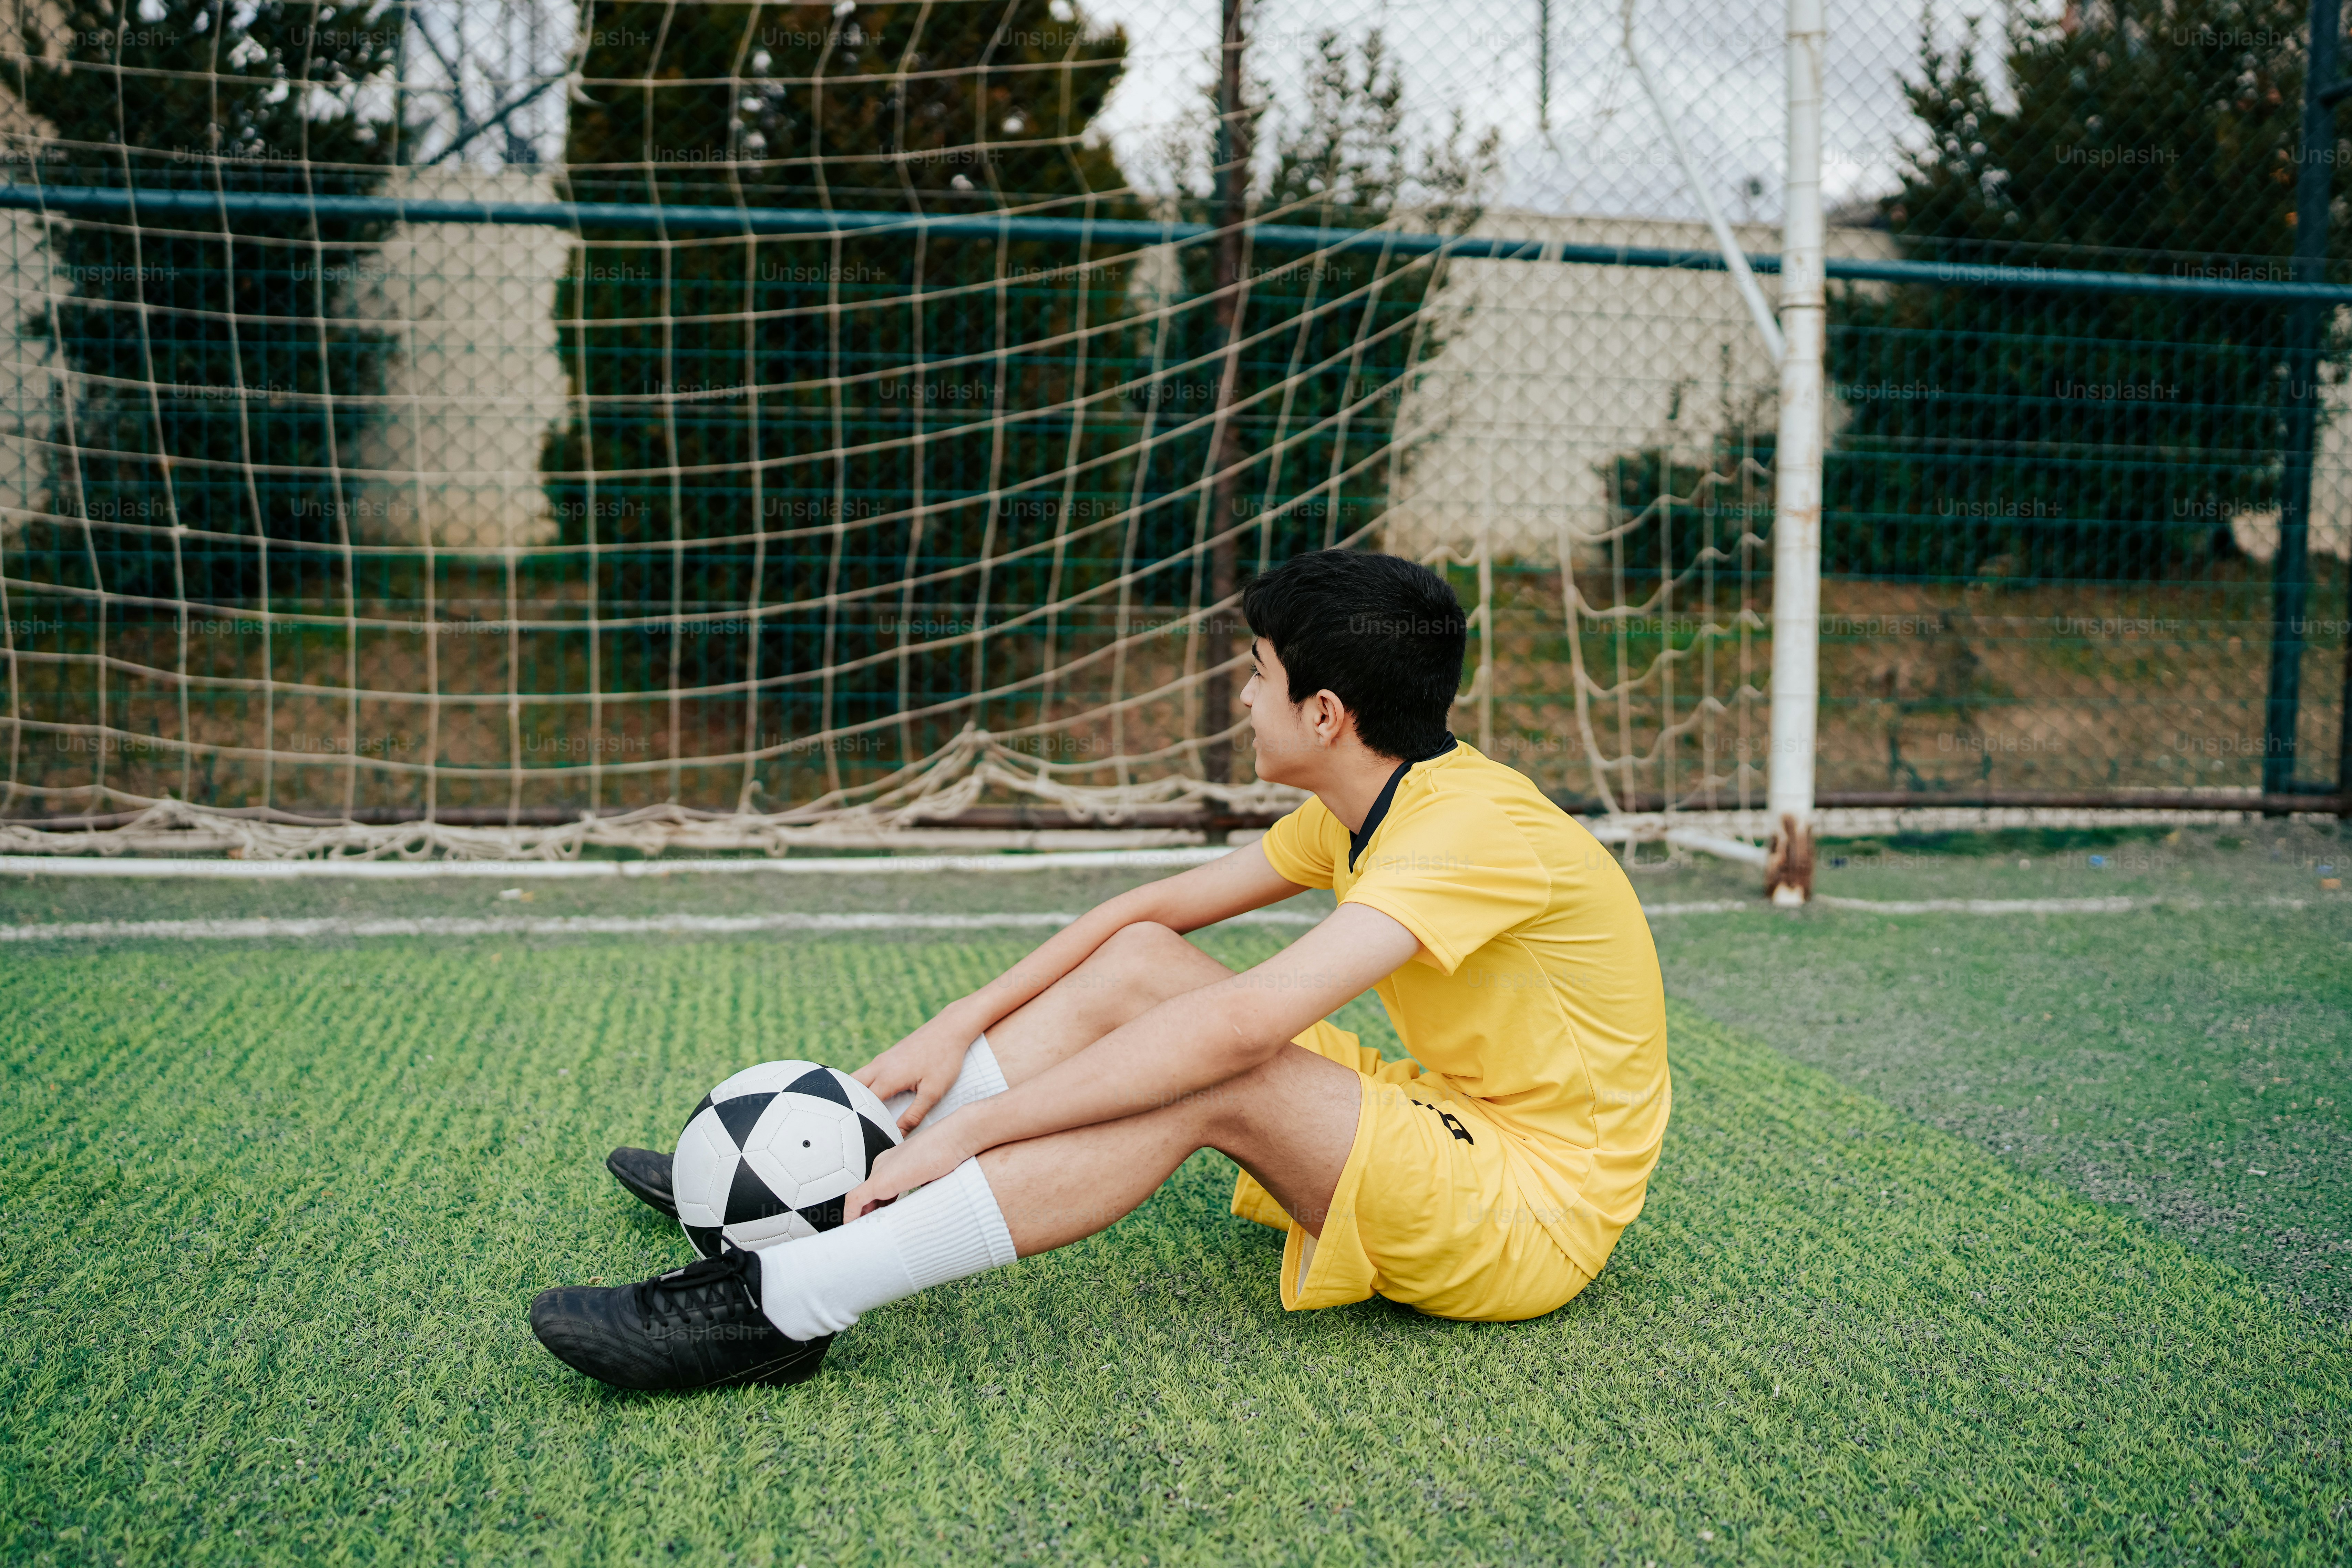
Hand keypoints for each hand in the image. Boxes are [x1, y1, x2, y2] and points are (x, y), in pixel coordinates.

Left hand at [841, 1112, 979, 1221]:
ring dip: (861, 1217)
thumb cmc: (950, 1154)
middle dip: (867, 1214)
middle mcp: (883, 1164)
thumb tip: (921, 1206)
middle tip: (868, 1232)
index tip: (881, 1221)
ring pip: (860, 1198)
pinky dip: (851, 1215)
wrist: (954, 1140)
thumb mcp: (932, 1176)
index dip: (878, 1207)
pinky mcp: (880, 1180)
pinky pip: (856, 1200)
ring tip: (862, 1234)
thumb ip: (921, 1188)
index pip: (879, 1188)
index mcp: (894, 1162)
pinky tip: (853, 1227)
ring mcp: (880, 1171)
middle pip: (869, 1194)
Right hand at [853, 1005, 981, 1133]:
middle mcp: (879, 1066)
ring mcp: (883, 1058)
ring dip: (856, 1094)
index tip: (863, 1135)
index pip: (863, 1104)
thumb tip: (898, 1134)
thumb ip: (914, 1115)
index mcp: (887, 1077)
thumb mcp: (933, 1092)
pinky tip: (874, 1097)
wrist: (951, 1027)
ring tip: (860, 1114)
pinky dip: (865, 1085)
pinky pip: (869, 1072)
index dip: (862, 1121)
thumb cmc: (944, 1059)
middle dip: (849, 1106)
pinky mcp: (889, 1055)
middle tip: (851, 1125)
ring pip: (858, 1078)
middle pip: (851, 1088)